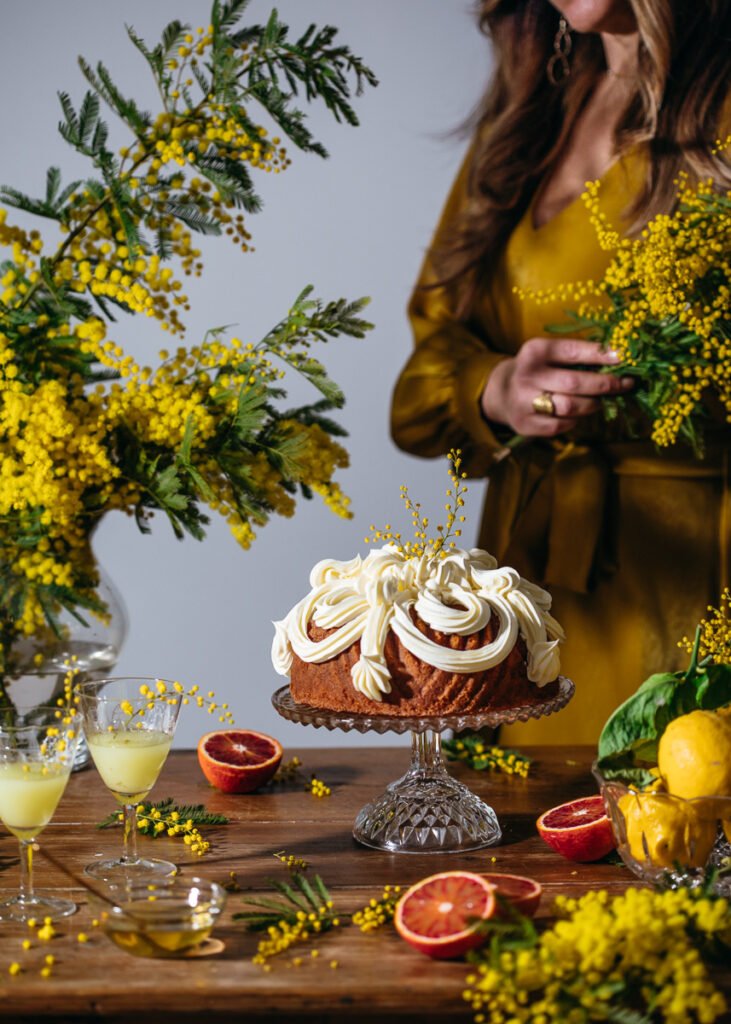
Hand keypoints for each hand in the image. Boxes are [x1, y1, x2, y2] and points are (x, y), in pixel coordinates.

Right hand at [481, 337, 633, 436]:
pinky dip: (576, 420)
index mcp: (535, 351)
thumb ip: (578, 355)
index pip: (573, 352)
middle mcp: (526, 375)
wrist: (502, 393)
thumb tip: (618, 360)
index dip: (600, 355)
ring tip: (602, 400)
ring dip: (593, 404)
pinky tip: (578, 413)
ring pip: (570, 407)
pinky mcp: (525, 424)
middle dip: (605, 384)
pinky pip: (561, 425)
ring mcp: (523, 402)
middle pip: (574, 383)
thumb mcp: (550, 354)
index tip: (624, 357)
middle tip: (625, 384)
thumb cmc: (538, 370)